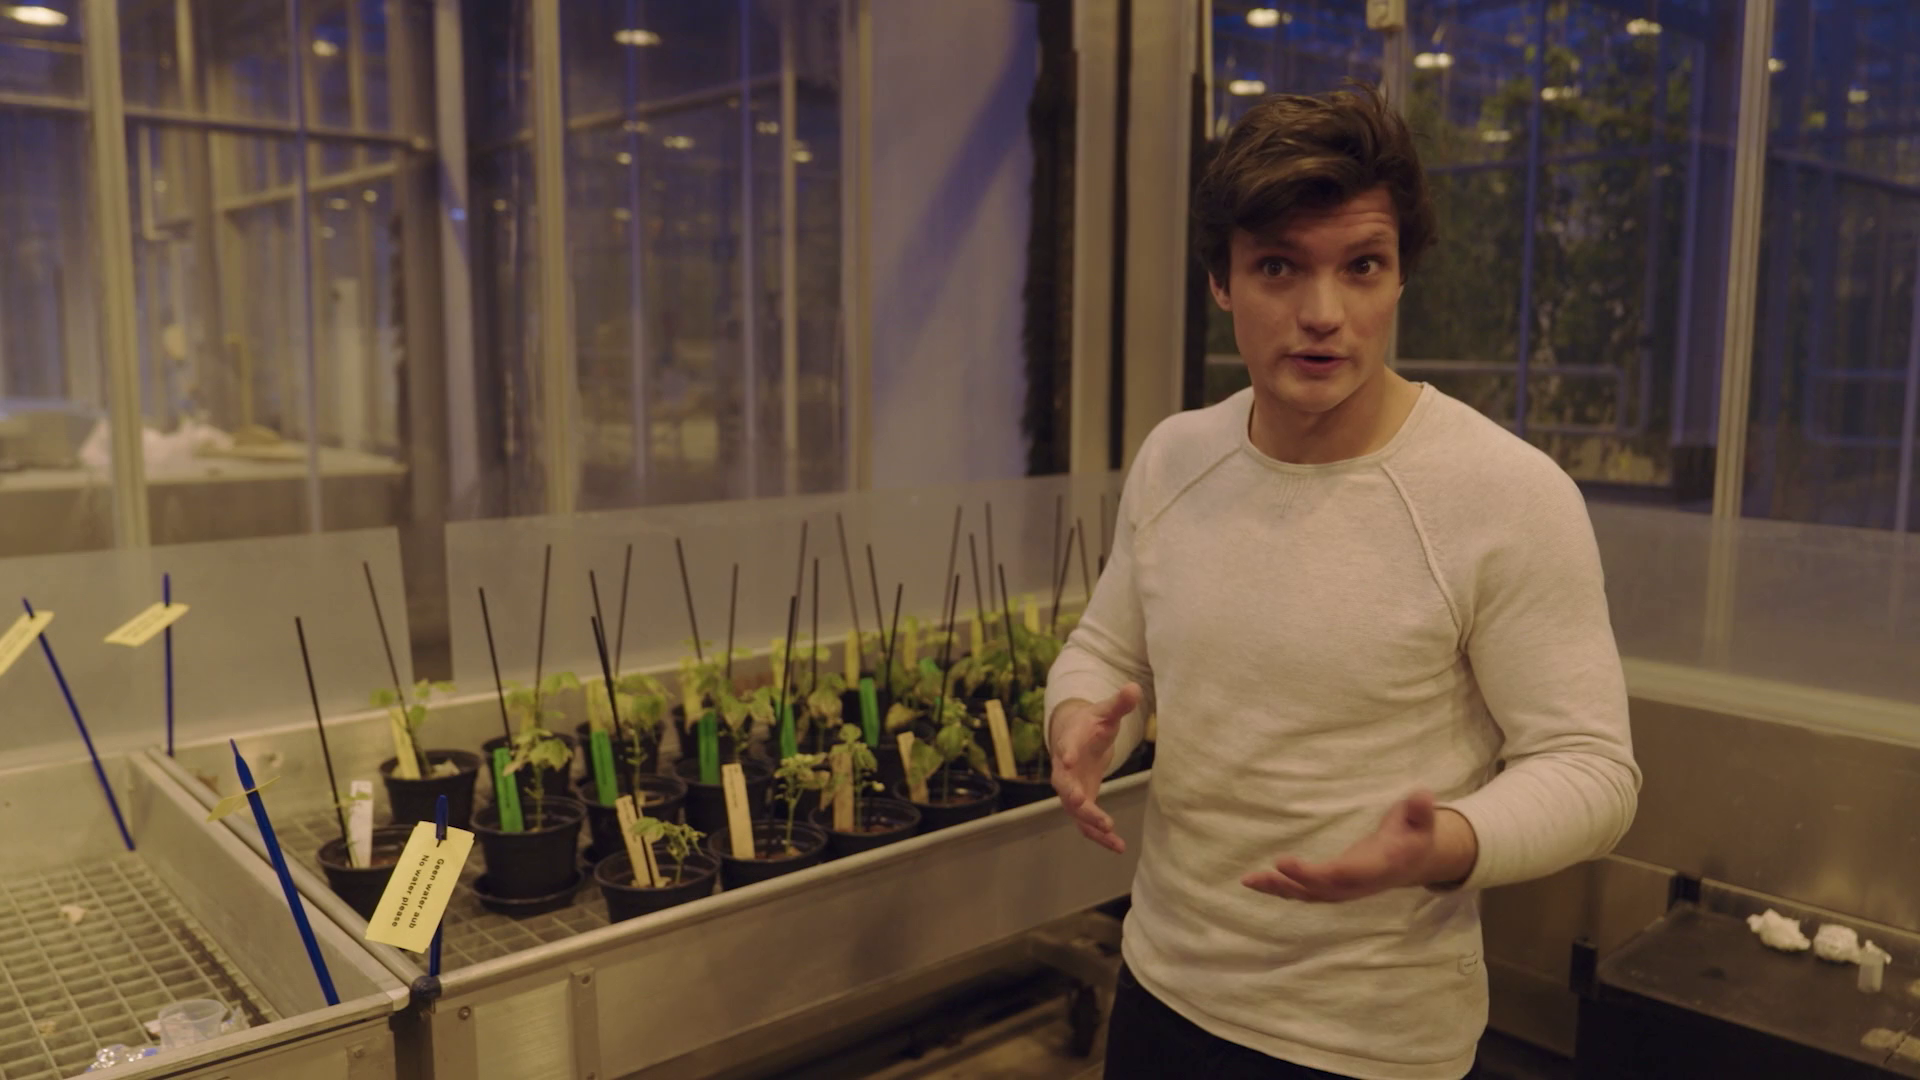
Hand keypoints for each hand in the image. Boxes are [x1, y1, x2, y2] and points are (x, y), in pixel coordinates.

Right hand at [1050, 684, 1141, 853]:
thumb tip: (1134, 688)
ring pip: (1075, 811)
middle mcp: (1064, 770)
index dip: (1066, 752)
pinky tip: (1119, 846)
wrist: (1075, 737)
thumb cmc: (1091, 723)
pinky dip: (1101, 836)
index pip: (1065, 747)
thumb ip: (1119, 704)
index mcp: (1069, 743)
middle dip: (1073, 796)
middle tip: (1083, 803)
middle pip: (1064, 786)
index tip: (1067, 758)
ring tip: (1111, 833)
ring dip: (1091, 823)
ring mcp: (1070, 790)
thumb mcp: (1105, 712)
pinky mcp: (1081, 804)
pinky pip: (1087, 824)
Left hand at [1242, 792, 1477, 902]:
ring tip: (1250, 880)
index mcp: (1378, 868)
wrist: (1416, 861)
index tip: (1287, 862)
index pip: (1346, 874)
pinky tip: (1256, 881)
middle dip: (1293, 882)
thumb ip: (1419, 811)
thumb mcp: (1421, 821)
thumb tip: (1423, 796)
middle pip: (1323, 889)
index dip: (1318, 873)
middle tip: (1262, 872)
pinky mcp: (1333, 887)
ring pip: (1310, 894)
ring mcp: (1345, 889)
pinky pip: (1305, 892)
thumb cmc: (1414, 835)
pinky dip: (1281, 888)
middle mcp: (1359, 884)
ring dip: (1280, 889)